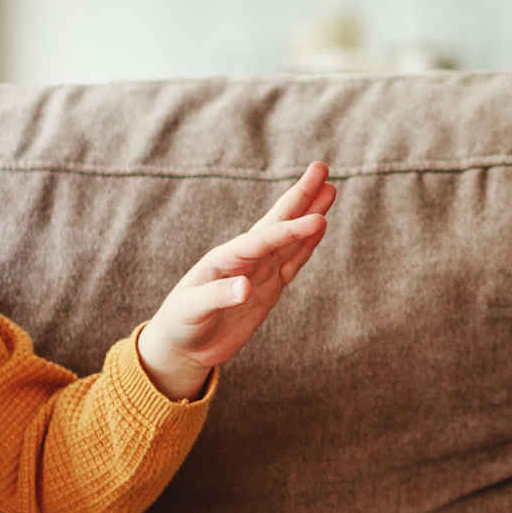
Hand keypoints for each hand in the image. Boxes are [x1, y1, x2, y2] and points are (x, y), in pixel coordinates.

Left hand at [137, 162, 333, 398]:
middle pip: (278, 222)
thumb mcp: (192, 309)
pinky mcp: (268, 289)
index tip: (317, 220)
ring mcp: (259, 272)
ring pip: (290, 238)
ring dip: (310, 215)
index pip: (263, 239)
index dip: (290, 230)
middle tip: (321, 168)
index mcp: (225, 258)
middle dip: (300, 197)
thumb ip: (217, 296)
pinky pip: (292, 262)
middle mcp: (245, 258)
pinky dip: (307, 245)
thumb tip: (245, 287)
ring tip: (330, 190)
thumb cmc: (181, 322)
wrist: (184, 344)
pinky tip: (320, 227)